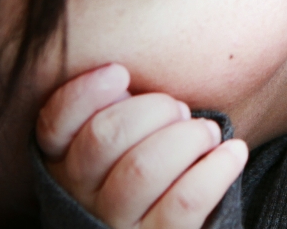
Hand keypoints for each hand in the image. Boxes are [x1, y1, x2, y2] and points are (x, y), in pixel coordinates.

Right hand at [36, 64, 247, 228]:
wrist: (182, 223)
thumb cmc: (161, 167)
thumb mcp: (131, 137)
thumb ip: (122, 110)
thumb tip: (122, 77)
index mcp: (65, 164)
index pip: (54, 126)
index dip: (83, 95)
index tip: (120, 72)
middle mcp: (80, 197)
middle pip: (103, 138)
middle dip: (152, 109)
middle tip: (181, 110)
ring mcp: (115, 225)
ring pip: (142, 168)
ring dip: (187, 138)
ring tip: (207, 133)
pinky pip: (184, 202)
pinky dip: (216, 169)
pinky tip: (233, 152)